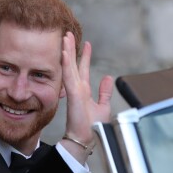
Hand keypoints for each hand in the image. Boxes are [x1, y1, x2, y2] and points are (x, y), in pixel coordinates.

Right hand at [60, 32, 113, 162]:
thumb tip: (108, 78)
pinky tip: (64, 52)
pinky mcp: (73, 94)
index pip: (83, 69)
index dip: (84, 56)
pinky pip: (69, 76)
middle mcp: (77, 89)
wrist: (86, 139)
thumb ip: (104, 92)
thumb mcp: (103, 106)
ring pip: (69, 67)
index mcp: (83, 91)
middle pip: (73, 64)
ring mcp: (74, 91)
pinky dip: (66, 64)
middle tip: (69, 34)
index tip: (85, 43)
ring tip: (65, 37)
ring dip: (67, 51)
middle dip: (71, 49)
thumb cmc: (92, 127)